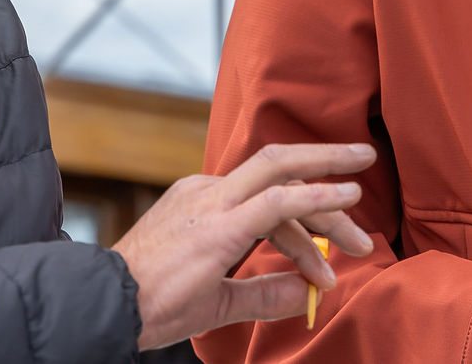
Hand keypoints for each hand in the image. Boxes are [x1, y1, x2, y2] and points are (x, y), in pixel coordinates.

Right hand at [112, 142, 376, 349]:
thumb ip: (263, 292)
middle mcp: (209, 191)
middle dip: (326, 163)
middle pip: (279, 167)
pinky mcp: (217, 223)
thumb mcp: (218, 298)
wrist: (106, 308)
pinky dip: (317, 197)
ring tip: (361, 232)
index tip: (332, 259)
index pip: (266, 196)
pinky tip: (346, 199)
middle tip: (365, 169)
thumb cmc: (151, 304)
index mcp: (204, 201)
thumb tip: (309, 293)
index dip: (307, 220)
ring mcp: (211, 201)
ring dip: (330, 197)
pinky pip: (278, 200)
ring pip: (283, 177)